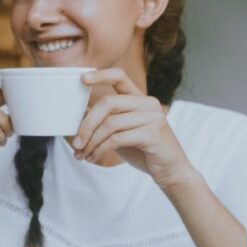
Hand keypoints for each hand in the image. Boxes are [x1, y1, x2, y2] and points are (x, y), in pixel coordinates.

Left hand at [73, 68, 195, 189]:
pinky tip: (94, 157)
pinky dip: (100, 149)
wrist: (170, 171)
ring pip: (110, 123)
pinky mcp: (153, 134)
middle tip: (76, 143)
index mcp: (139, 99)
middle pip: (108, 103)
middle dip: (87, 124)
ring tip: (82, 154)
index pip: (120, 76)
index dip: (100, 75)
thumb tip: (80, 114)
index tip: (82, 79)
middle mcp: (148, 103)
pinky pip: (117, 139)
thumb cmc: (143, 150)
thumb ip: (104, 121)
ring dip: (91, 141)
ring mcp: (153, 117)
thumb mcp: (120, 133)